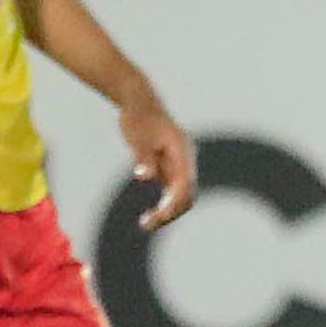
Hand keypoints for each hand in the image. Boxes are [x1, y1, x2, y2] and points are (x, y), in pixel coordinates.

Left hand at [120, 90, 196, 230]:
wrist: (139, 103)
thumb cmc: (138, 117)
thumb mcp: (138, 136)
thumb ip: (143, 157)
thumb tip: (145, 176)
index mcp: (182, 151)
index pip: (184, 183)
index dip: (174, 201)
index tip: (160, 215)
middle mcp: (185, 159)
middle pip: (187, 193)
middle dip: (171, 211)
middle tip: (147, 224)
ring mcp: (179, 164)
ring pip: (181, 196)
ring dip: (168, 211)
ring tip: (146, 223)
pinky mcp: (170, 168)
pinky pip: (172, 192)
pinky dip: (164, 205)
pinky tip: (149, 216)